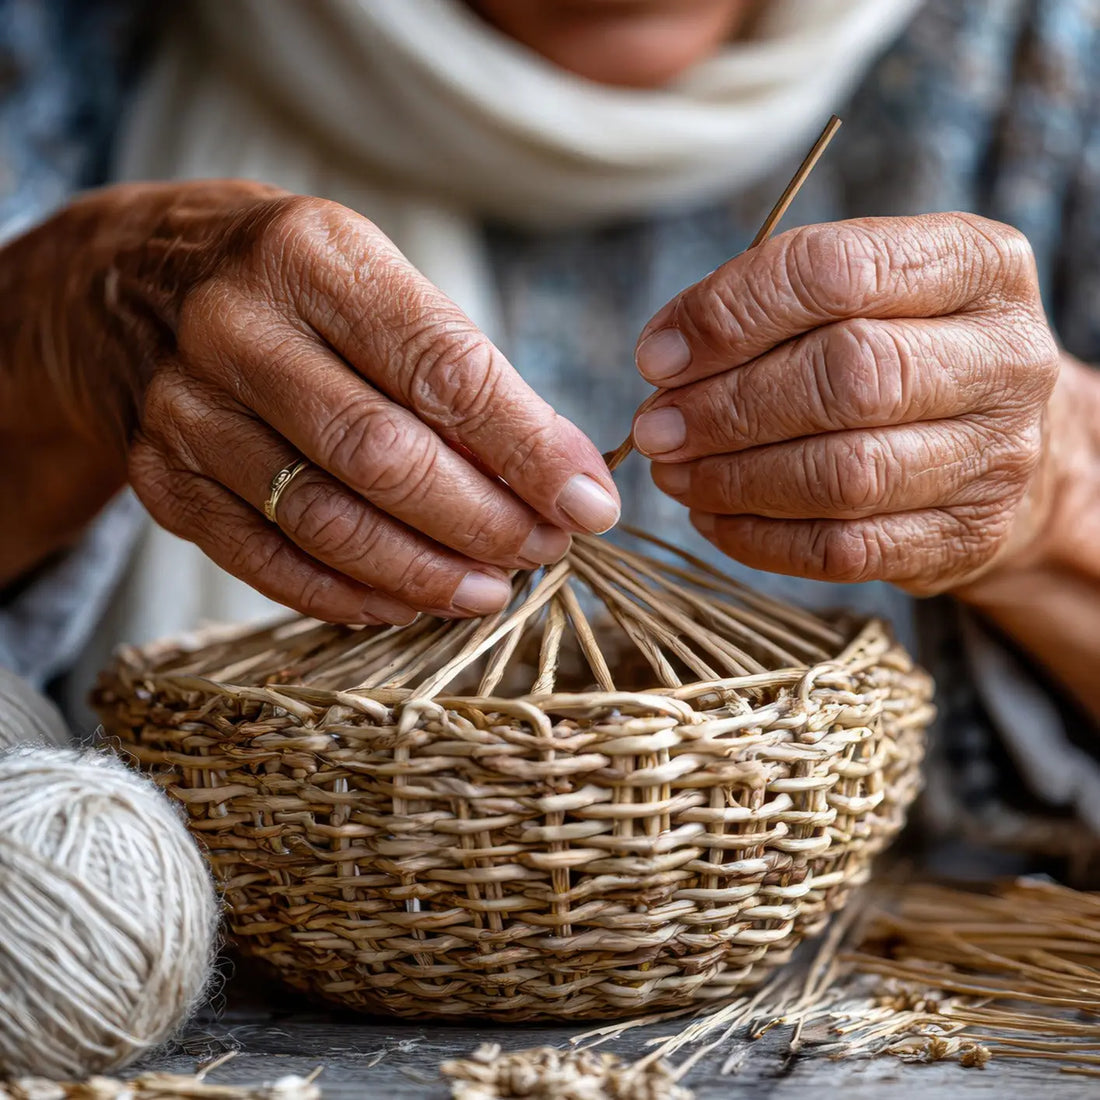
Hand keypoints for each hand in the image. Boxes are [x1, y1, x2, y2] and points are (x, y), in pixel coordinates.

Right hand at [6, 182, 619, 619]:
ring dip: (424, 572)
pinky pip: (265, 561)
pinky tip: (408, 604)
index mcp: (311, 255)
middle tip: (545, 551)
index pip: (442, 369)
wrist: (135, 285)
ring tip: (492, 590)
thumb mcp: (378, 283)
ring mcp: (184, 409)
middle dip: (483, 521)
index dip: (527, 449)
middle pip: (382, 455)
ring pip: (324, 520)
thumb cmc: (296, 287)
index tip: (589, 503)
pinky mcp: (159, 478)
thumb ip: (465, 375)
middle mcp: (235, 327)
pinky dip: (348, 595)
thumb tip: (562, 480)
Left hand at [629, 213, 1061, 594]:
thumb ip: (771, 305)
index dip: (729, 315)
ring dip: (733, 479)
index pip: (835, 271)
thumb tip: (665, 359)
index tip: (657, 357)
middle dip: (726, 408)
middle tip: (655, 427)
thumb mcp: (863, 293)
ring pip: (843, 474)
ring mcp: (995, 456)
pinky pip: (843, 550)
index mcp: (976, 265)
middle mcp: (1006, 357)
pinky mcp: (965, 537)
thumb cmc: (901, 351)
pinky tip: (712, 518)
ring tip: (673, 474)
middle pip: (846, 379)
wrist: (1006, 444)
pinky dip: (758, 538)